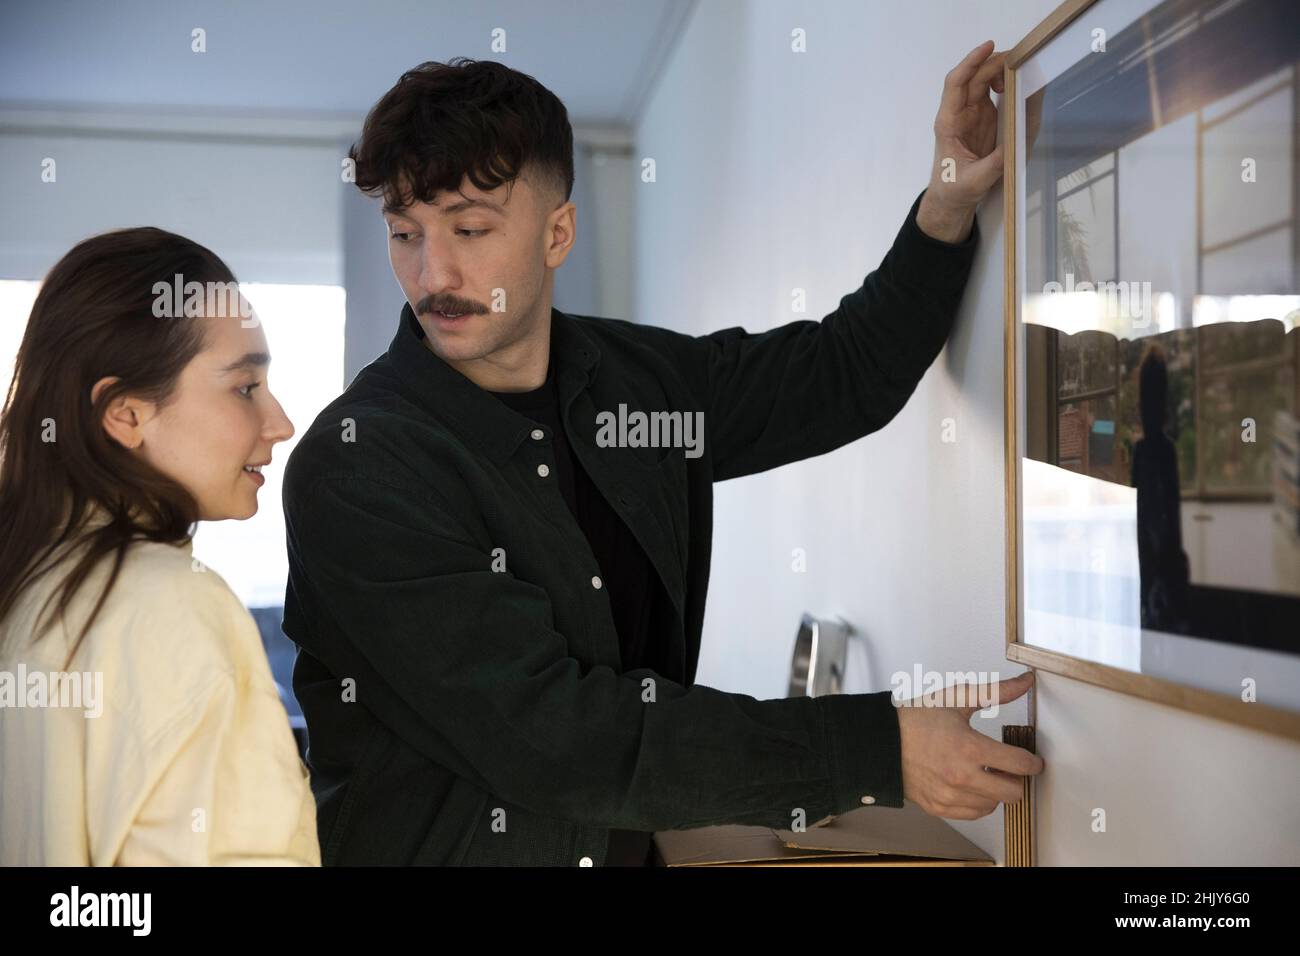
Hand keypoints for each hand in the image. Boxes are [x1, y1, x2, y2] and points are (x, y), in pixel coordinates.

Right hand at [895, 671, 1042, 819]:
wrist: (881, 741)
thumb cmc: (915, 719)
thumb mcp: (956, 699)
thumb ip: (995, 692)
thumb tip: (1025, 682)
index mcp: (969, 748)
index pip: (1020, 764)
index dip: (1033, 762)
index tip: (1033, 760)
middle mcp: (962, 777)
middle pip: (1014, 792)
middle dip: (1016, 778)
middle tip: (1007, 766)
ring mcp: (950, 796)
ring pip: (995, 804)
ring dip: (995, 789)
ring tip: (983, 772)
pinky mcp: (940, 808)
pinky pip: (975, 813)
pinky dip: (979, 801)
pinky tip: (970, 784)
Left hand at [916, 40, 1005, 240]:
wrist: (950, 200)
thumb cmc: (954, 190)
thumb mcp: (976, 180)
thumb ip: (996, 163)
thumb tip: (1018, 144)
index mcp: (949, 123)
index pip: (956, 84)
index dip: (970, 62)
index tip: (989, 47)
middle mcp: (959, 114)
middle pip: (973, 78)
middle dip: (993, 63)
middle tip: (1019, 60)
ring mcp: (971, 116)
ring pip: (983, 83)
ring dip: (999, 72)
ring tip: (1020, 73)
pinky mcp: (983, 121)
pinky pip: (992, 95)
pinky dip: (1005, 85)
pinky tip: (1017, 85)